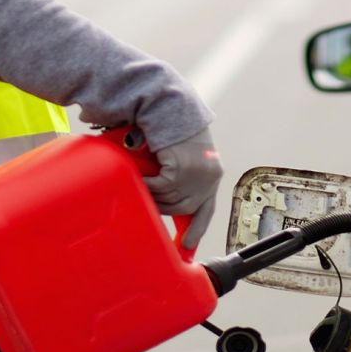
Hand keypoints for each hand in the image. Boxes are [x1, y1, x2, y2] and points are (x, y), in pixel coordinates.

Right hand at [143, 128, 222, 250]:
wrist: (169, 106)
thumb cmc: (172, 127)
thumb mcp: (182, 154)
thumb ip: (180, 174)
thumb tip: (162, 197)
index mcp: (212, 173)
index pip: (207, 208)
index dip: (197, 228)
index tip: (186, 245)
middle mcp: (209, 177)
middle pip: (183, 208)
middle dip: (164, 208)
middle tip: (147, 201)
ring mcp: (196, 176)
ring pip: (168, 199)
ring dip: (151, 194)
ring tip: (140, 184)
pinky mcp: (180, 172)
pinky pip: (157, 189)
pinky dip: (145, 185)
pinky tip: (138, 178)